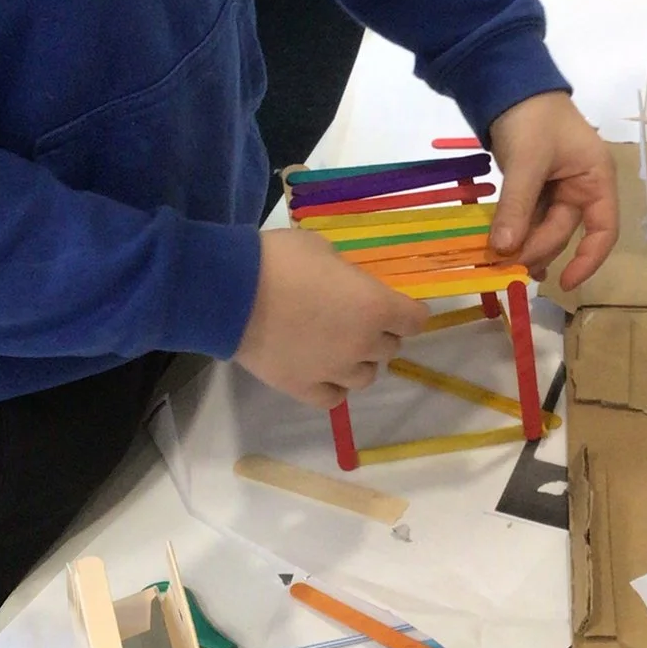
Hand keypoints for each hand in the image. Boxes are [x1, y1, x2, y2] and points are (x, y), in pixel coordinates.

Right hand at [234, 229, 427, 407]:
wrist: (231, 292)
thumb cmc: (280, 260)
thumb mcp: (323, 249)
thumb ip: (347, 274)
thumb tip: (348, 284)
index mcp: (376, 306)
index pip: (415, 320)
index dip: (408, 312)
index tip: (398, 307)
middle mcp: (362, 344)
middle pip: (390, 348)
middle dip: (379, 333)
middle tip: (356, 319)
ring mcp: (334, 371)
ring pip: (366, 377)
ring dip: (359, 361)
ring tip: (338, 347)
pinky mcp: (304, 389)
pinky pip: (334, 398)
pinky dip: (333, 385)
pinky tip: (321, 371)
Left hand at [487, 91, 617, 290]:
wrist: (508, 82)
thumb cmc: (532, 117)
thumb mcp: (526, 161)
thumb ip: (518, 206)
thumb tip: (504, 250)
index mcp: (596, 179)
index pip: (603, 230)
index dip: (588, 260)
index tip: (565, 283)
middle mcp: (582, 188)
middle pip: (565, 232)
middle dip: (537, 249)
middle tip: (504, 264)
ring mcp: (558, 188)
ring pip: (544, 227)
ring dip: (524, 244)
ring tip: (500, 263)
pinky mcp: (536, 187)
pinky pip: (528, 216)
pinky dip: (515, 230)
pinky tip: (499, 246)